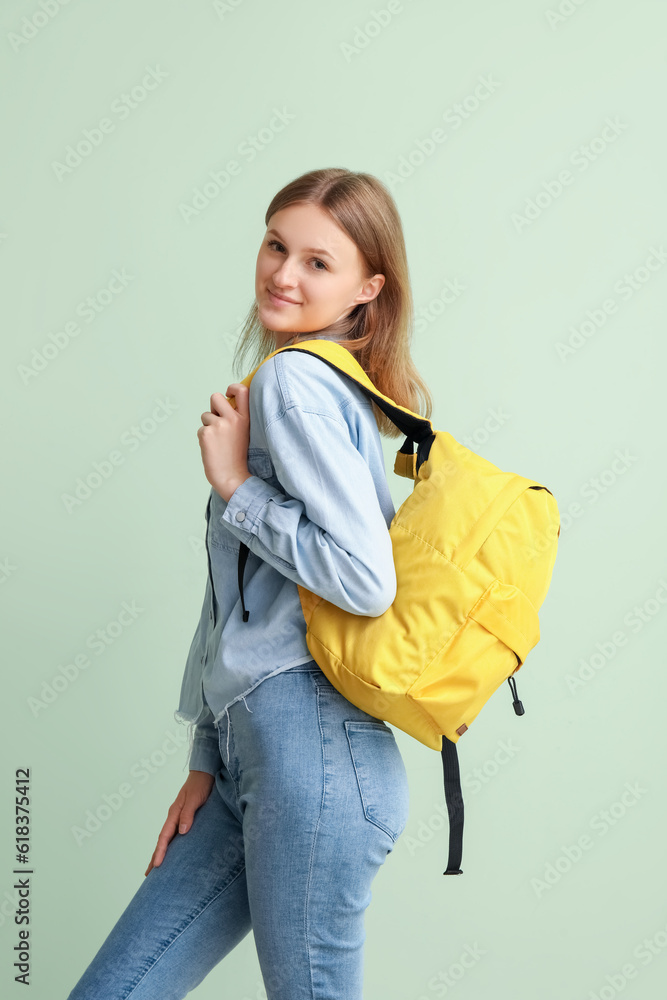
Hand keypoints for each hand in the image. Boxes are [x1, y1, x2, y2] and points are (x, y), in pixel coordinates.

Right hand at [144, 770, 214, 875]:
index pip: (165, 836)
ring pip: (168, 839)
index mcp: (174, 813)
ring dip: (162, 852)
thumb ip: (188, 814)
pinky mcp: (186, 818)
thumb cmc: (200, 785)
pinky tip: (173, 852)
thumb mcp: (195, 799)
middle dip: (155, 856)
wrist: (205, 774)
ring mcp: (179, 818)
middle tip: (149, 874)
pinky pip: (176, 835)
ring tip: (157, 867)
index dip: (160, 851)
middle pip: (162, 840)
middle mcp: (174, 817)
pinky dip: (172, 845)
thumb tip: (182, 832)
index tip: (157, 865)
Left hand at [198, 384, 250, 500]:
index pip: (241, 390)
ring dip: (208, 426)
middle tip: (218, 422)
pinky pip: (200, 429)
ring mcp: (219, 425)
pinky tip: (212, 448)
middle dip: (213, 407)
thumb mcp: (244, 433)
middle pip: (215, 397)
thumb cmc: (237, 457)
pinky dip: (204, 438)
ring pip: (205, 416)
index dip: (232, 388)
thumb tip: (224, 404)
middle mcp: (233, 419)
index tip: (228, 394)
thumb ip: (236, 418)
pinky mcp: (206, 433)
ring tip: (218, 442)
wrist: (232, 477)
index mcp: (245, 418)